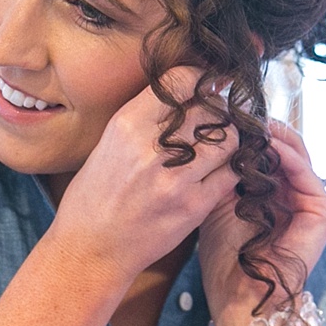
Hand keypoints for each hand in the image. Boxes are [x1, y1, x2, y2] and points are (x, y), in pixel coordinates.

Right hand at [49, 69, 237, 285]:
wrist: (91, 249)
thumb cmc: (95, 196)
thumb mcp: (108, 142)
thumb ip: (144, 118)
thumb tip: (182, 92)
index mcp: (127, 124)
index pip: (181, 80)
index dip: (203, 76)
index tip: (211, 82)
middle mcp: (152, 148)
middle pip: (211, 107)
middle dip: (222, 106)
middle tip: (225, 111)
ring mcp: (176, 179)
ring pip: (230, 138)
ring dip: (233, 136)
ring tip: (226, 139)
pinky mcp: (193, 207)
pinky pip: (232, 174)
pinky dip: (234, 166)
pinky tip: (226, 166)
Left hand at [199, 120, 325, 325]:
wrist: (236, 299)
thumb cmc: (224, 258)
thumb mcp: (217, 203)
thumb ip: (222, 171)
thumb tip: (214, 131)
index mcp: (276, 191)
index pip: (269, 149)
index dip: (249, 129)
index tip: (225, 109)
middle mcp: (296, 194)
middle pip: (285, 146)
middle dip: (261, 126)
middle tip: (237, 107)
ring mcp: (313, 203)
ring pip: (296, 154)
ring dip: (272, 134)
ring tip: (249, 118)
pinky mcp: (323, 214)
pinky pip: (307, 175)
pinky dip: (287, 155)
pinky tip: (265, 141)